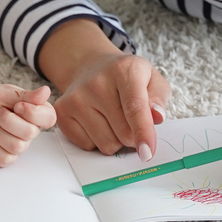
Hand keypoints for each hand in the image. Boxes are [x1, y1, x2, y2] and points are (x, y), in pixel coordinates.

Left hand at [0, 85, 55, 166]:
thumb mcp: (3, 93)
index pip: (49, 118)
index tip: (16, 106)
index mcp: (34, 112)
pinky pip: (5, 158)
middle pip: (30, 133)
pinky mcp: (4, 157)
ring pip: (17, 146)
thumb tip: (47, 91)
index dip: (33, 113)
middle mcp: (29, 130)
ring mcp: (17, 145)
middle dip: (7, 121)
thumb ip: (26, 95)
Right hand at [37, 20, 170, 155]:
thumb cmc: (126, 78)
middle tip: (130, 120)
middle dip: (133, 137)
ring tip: (112, 119)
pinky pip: (87, 146)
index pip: (135, 107)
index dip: (143, 132)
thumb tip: (157, 117)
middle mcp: (96, 82)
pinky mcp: (62, 112)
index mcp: (124, 70)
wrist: (91, 68)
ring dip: (115, 140)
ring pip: (106, 144)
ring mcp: (75, 98)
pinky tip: (96, 121)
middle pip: (124, 133)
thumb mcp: (151, 79)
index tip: (147, 153)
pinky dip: (96, 141)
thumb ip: (159, 98)